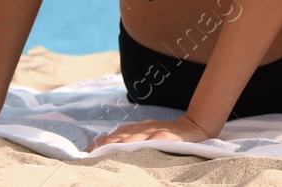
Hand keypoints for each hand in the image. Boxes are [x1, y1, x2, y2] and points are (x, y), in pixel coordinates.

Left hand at [88, 114, 214, 150]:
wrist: (195, 124)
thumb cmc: (169, 133)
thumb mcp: (148, 133)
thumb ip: (131, 138)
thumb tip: (107, 147)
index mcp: (137, 128)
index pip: (113, 136)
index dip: (99, 144)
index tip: (86, 154)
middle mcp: (143, 129)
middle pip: (118, 137)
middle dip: (103, 146)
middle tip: (88, 156)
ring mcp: (154, 132)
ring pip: (131, 139)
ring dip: (116, 146)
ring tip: (102, 153)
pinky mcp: (166, 137)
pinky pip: (151, 142)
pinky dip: (139, 145)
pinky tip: (130, 149)